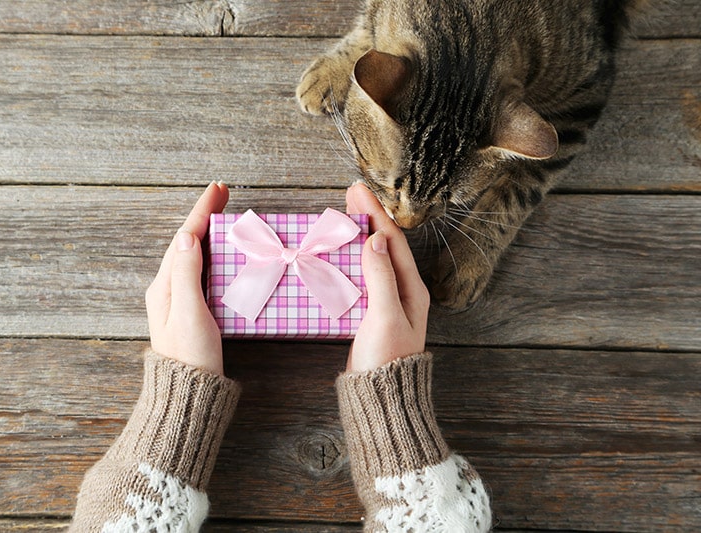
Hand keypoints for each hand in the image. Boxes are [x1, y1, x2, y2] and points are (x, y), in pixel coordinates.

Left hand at [145, 182, 228, 374]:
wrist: (187, 395)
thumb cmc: (190, 357)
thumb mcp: (190, 313)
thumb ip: (187, 275)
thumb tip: (187, 237)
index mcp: (165, 287)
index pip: (184, 239)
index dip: (201, 212)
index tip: (217, 189)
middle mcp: (167, 290)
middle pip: (186, 243)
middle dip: (204, 217)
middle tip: (224, 196)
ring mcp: (178, 301)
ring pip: (194, 257)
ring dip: (209, 234)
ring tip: (225, 218)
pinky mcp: (191, 312)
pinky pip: (201, 273)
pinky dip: (214, 256)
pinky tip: (224, 255)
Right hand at [346, 183, 429, 371]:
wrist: (381, 399)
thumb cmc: (385, 360)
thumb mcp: (385, 316)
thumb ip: (381, 277)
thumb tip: (376, 239)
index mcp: (411, 288)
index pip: (392, 240)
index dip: (374, 213)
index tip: (356, 190)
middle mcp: (402, 292)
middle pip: (384, 245)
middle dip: (368, 218)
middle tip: (349, 194)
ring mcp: (386, 303)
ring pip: (372, 259)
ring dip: (359, 236)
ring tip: (343, 216)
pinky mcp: (370, 314)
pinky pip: (361, 277)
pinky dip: (349, 259)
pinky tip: (337, 255)